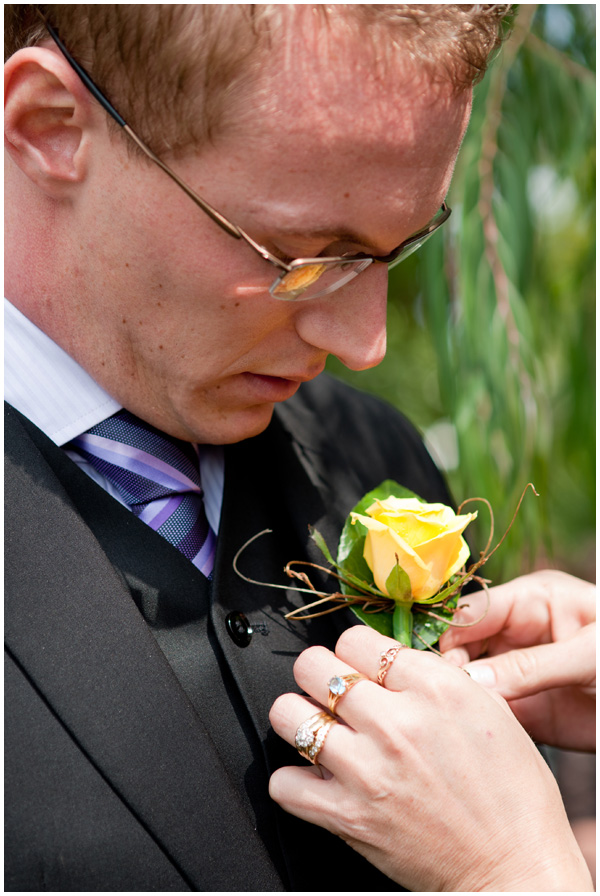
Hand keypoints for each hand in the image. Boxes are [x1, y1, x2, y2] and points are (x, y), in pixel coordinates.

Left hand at [270, 626, 592, 891]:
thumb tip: (397, 656)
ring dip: (300, 719)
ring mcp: (368, 770)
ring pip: (287, 714)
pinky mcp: (349, 817)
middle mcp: (397, 723)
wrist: (516, 867)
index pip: (356, 638)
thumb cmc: (512, 793)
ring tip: (320, 729)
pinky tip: (318, 779)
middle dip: (318, 674)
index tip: (359, 667)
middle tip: (331, 693)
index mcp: (435, 688)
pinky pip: (283, 783)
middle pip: (313, 666)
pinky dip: (293, 781)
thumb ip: (439, 675)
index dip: (354, 651)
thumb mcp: (491, 711)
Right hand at [439, 570, 594, 749]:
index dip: (453, 637)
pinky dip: (480, 726)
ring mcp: (519, 673)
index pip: (475, 612)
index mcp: (532, 601)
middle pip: (464, 647)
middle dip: (452, 671)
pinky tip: (475, 736)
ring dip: (462, 700)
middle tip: (446, 700)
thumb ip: (532, 665)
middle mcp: (518, 634)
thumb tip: (474, 680)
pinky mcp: (527, 711)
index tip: (442, 669)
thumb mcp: (588, 655)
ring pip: (471, 682)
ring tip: (457, 720)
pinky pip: (492, 715)